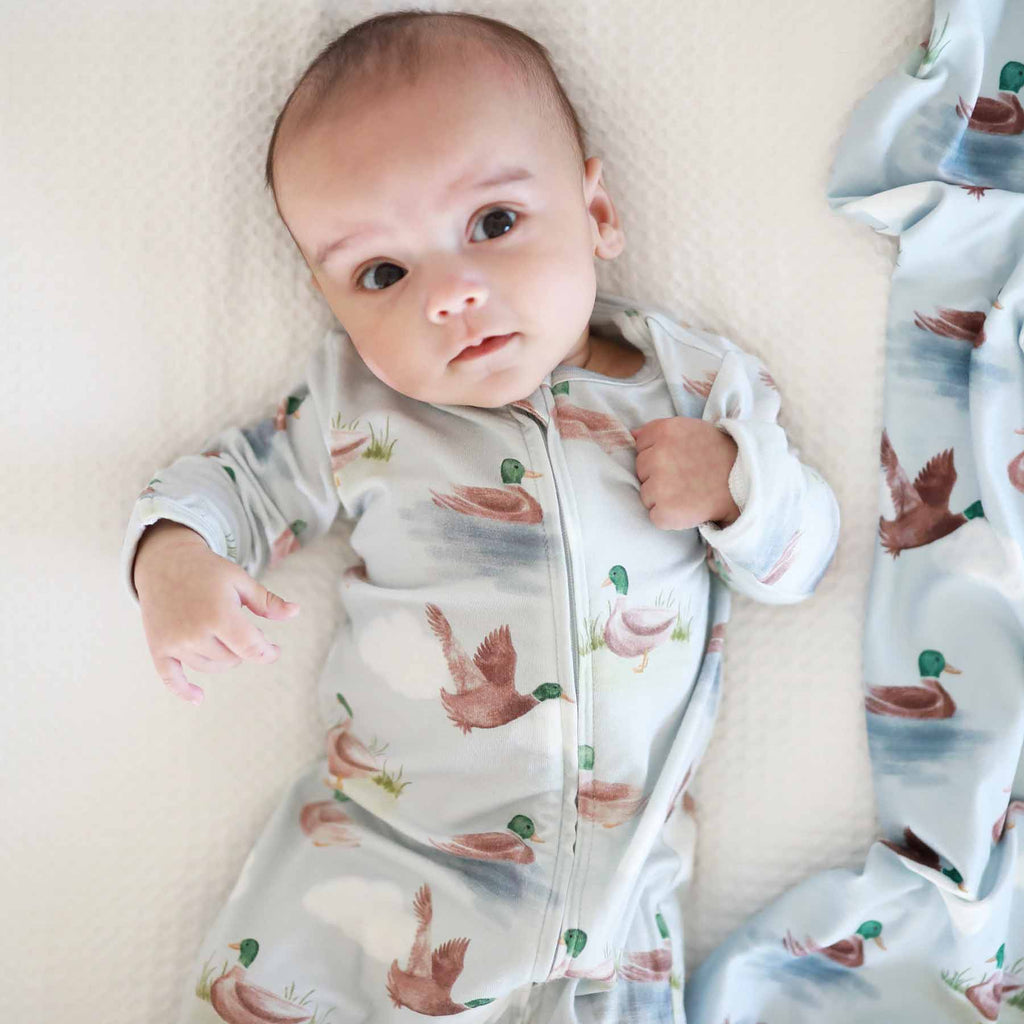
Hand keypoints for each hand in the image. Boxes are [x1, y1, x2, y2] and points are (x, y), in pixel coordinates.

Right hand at [133, 522, 300, 704]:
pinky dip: (184, 690)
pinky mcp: (159, 647)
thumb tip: (295, 612)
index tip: (274, 650)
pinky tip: (199, 698)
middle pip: (232, 659)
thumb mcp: (239, 580)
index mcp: (219, 614)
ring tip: (223, 636)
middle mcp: (195, 632)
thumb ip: (267, 601)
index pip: (251, 648)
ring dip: (223, 658)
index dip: (267, 653)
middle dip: (244, 649)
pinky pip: (171, 678)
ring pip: (210, 667)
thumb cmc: (207, 570)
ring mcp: (175, 642)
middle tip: (243, 630)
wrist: (163, 562)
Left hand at [632, 417, 739, 529]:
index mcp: (665, 431)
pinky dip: (669, 517)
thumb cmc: (719, 456)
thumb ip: (660, 431)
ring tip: (689, 492)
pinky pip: (654, 516)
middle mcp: (659, 455)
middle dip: (658, 476)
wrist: (748, 485)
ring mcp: (661, 484)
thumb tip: (632, 435)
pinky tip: (688, 508)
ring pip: (646, 494)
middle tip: (686, 477)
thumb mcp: (692, 430)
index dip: (659, 455)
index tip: (680, 459)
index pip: (641, 446)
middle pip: (641, 471)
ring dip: (662, 498)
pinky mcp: (665, 511)